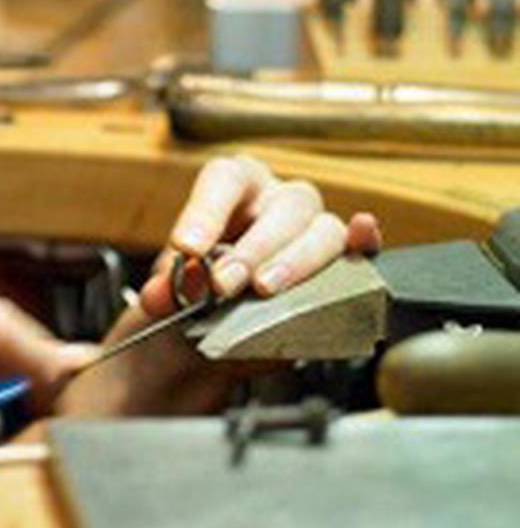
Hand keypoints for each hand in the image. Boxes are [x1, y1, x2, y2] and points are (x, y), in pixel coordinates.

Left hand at [136, 154, 381, 316]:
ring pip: (324, 230)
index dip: (206, 210)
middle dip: (253, 247)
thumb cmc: (190, 301)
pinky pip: (362, 249)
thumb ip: (164, 291)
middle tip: (224, 283)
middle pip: (284, 205)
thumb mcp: (168, 295)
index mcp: (233, 189)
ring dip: (295, 261)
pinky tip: (361, 240)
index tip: (187, 248)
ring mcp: (313, 232)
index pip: (225, 179)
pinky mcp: (341, 269)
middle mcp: (277, 202)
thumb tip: (163, 292)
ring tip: (264, 289)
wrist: (204, 348)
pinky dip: (364, 244)